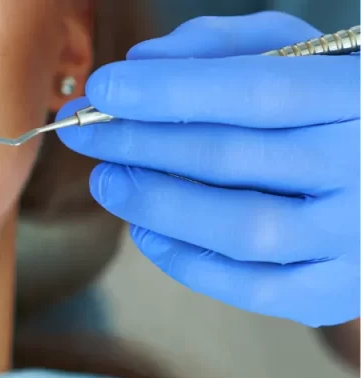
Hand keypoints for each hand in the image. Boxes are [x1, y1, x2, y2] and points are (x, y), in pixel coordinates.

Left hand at [57, 12, 359, 326]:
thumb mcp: (299, 55)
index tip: (102, 89)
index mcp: (360, 98)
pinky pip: (244, 286)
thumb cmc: (331, 111)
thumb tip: (142, 62)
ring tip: (106, 179)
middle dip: (139, 143)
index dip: (169, 90)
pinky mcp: (332, 292)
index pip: (255, 89)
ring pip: (237, 228)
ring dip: (153, 202)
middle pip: (232, 158)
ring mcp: (353, 239)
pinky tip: (144, 228)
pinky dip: (182, 259)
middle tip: (83, 132)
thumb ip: (222, 46)